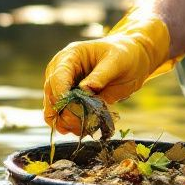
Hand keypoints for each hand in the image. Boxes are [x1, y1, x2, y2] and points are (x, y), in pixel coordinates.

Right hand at [42, 12, 176, 134]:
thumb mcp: (116, 61)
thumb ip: (100, 75)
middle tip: (83, 123)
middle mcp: (62, 73)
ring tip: (85, 128)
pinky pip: (64, 118)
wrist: (132, 61)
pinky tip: (85, 129)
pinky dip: (72, 126)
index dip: (62, 95)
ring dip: (67, 123)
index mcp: (69, 57)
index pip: (57, 77)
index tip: (73, 108)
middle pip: (52, 96)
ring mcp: (65, 88)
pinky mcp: (73, 101)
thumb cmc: (124, 55)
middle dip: (65, 112)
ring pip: (55, 111)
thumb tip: (85, 89)